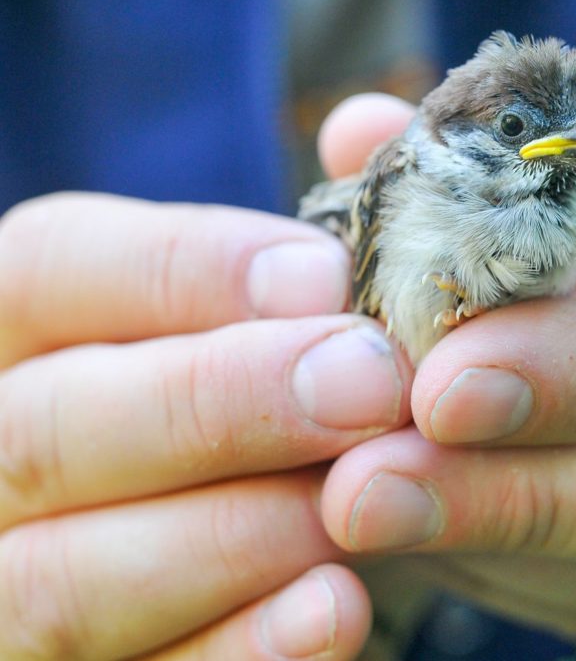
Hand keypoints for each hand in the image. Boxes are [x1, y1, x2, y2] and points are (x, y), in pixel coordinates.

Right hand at [0, 193, 414, 659]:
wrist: (235, 524)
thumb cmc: (252, 406)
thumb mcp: (245, 322)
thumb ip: (284, 254)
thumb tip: (368, 138)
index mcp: (12, 336)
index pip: (46, 268)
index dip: (186, 271)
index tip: (325, 279)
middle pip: (50, 428)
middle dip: (220, 405)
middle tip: (367, 386)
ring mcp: (3, 580)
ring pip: (63, 580)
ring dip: (233, 536)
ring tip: (358, 501)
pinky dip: (239, 651)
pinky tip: (336, 608)